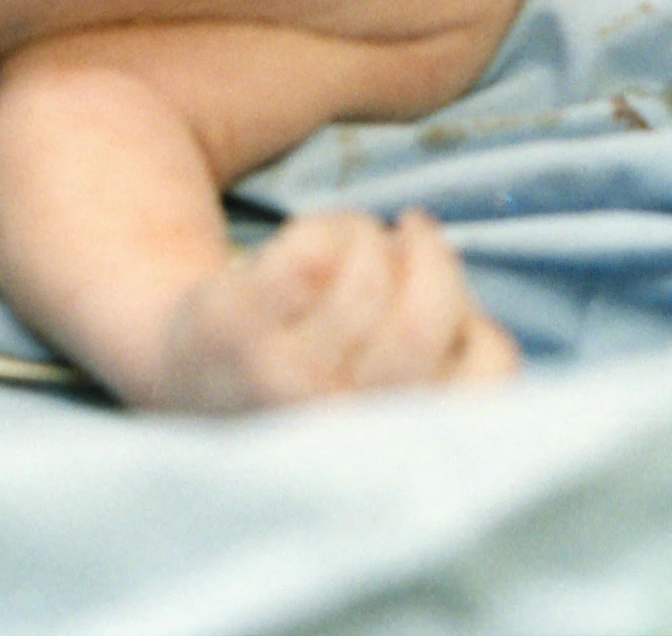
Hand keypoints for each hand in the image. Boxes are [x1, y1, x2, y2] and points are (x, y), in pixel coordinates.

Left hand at [149, 208, 519, 411]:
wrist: (184, 371)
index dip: (473, 321)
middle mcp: (338, 425)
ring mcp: (281, 380)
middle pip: (428, 311)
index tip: (436, 301)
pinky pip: (314, 248)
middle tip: (406, 239)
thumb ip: (443, 357)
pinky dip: (320, 227)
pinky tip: (302, 245)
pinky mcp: (234, 325)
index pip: (487, 374)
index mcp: (389, 445)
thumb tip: (465, 304)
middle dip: (426, 254)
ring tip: (345, 246)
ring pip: (370, 267)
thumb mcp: (387, 386)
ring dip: (363, 235)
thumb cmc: (311, 369)